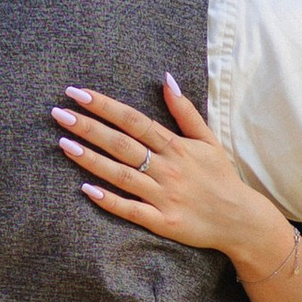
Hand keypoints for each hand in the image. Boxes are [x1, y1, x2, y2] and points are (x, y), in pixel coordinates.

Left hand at [55, 78, 300, 281]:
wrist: (241, 220)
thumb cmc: (221, 177)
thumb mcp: (208, 140)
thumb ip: (185, 111)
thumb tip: (167, 79)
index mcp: (177, 146)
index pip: (135, 120)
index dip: (105, 106)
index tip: (79, 93)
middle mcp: (168, 168)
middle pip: (122, 144)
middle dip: (89, 127)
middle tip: (59, 113)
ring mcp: (164, 195)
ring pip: (121, 174)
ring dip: (91, 159)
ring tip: (63, 144)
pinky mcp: (163, 221)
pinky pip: (131, 210)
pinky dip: (109, 200)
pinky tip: (86, 190)